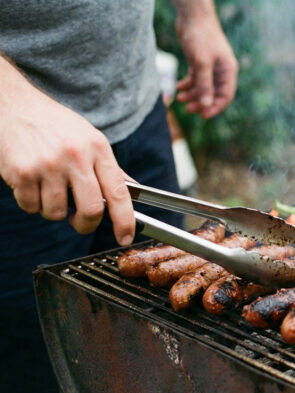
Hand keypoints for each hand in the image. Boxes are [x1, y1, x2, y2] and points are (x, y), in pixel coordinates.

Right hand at [0, 64, 134, 244]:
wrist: (13, 103)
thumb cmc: (55, 124)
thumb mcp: (90, 138)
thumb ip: (109, 167)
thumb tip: (133, 190)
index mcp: (98, 148)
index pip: (119, 193)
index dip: (125, 221)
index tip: (126, 238)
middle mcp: (75, 156)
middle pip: (91, 210)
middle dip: (86, 224)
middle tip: (79, 221)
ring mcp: (48, 165)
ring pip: (56, 213)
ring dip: (52, 210)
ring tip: (49, 189)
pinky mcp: (22, 172)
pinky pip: (31, 207)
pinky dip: (31, 203)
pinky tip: (31, 183)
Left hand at [174, 8, 237, 118]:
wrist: (192, 15)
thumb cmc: (201, 36)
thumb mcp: (202, 63)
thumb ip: (204, 85)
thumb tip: (206, 105)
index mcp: (228, 71)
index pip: (225, 96)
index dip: (215, 107)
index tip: (203, 115)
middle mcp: (221, 70)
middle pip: (213, 93)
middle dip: (201, 102)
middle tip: (188, 110)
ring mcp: (210, 66)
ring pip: (203, 87)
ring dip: (192, 95)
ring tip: (180, 99)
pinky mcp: (199, 61)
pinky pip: (195, 78)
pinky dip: (187, 84)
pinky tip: (177, 89)